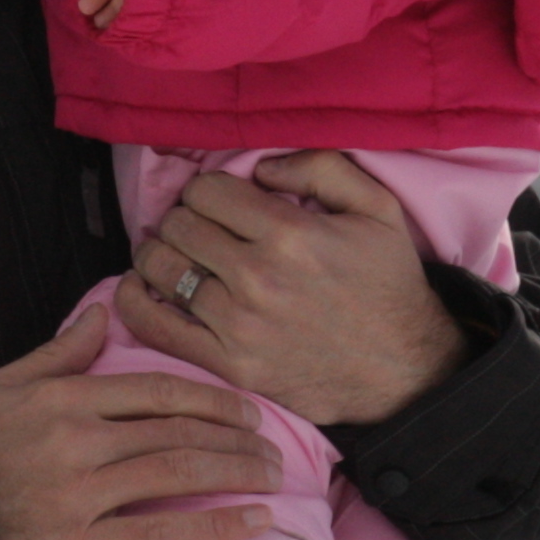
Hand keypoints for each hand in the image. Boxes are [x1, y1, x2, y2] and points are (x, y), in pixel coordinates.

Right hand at [0, 306, 281, 539]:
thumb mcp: (1, 385)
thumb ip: (59, 352)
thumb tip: (104, 311)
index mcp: (62, 399)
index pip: (153, 391)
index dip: (210, 399)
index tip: (248, 410)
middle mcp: (76, 441)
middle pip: (175, 433)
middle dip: (234, 440)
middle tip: (273, 449)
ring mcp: (80, 494)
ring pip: (175, 476)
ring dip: (233, 475)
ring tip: (271, 479)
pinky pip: (158, 535)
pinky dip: (212, 527)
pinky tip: (251, 523)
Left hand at [110, 150, 470, 426]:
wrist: (405, 372)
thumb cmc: (388, 286)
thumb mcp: (377, 210)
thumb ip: (322, 167)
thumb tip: (260, 167)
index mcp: (291, 235)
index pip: (206, 192)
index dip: (208, 191)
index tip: (220, 203)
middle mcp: (258, 278)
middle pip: (179, 226)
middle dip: (184, 219)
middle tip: (199, 229)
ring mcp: (239, 326)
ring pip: (160, 268)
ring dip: (160, 254)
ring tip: (176, 254)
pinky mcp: (229, 364)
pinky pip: (154, 325)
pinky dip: (134, 300)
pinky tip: (139, 285)